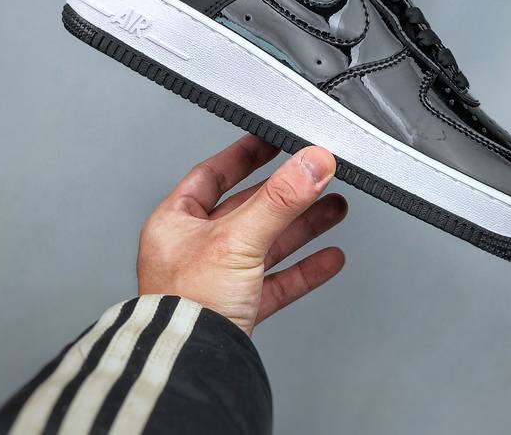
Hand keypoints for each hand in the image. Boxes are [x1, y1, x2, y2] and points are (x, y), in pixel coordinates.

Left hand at [137, 135, 346, 335]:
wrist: (188, 370)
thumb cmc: (186, 307)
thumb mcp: (237, 239)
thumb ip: (280, 199)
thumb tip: (311, 162)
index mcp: (175, 223)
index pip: (212, 175)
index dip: (244, 156)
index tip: (271, 140)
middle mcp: (193, 249)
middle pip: (248, 209)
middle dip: (288, 195)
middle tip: (316, 176)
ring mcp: (217, 280)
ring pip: (267, 244)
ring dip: (303, 227)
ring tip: (334, 209)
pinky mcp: (238, 310)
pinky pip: (277, 282)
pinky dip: (304, 269)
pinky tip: (329, 259)